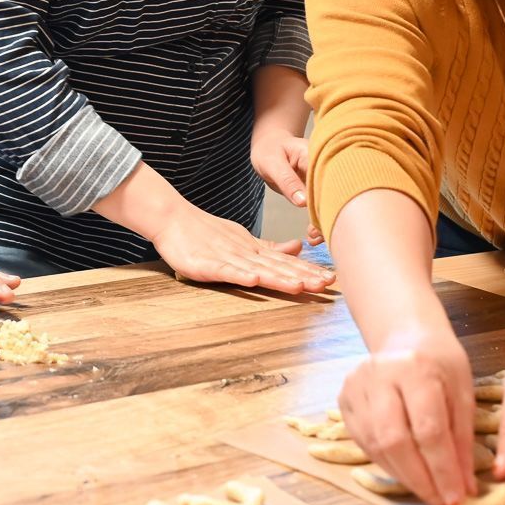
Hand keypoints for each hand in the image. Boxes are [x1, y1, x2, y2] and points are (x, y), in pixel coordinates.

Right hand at [148, 205, 333, 294]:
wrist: (174, 218)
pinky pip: (225, 270)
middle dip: (303, 276)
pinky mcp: (206, 264)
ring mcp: (227, 258)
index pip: (286, 262)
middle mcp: (246, 253)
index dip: (308, 270)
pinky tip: (254, 280)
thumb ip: (270, 247)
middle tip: (326, 284)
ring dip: (280, 277)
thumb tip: (298, 247)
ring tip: (300, 285)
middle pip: (278, 266)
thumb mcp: (243, 240)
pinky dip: (239, 274)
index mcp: (255, 250)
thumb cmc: (206, 232)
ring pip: (257, 269)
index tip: (331, 279)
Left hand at [250, 130, 321, 244]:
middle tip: (317, 234)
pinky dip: (319, 220)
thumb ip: (287, 181)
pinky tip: (313, 234)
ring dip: (325, 220)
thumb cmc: (270, 150)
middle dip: (329, 215)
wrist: (270, 146)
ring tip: (314, 238)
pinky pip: (323, 206)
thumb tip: (303, 203)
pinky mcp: (319, 189)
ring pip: (330, 202)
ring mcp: (324, 179)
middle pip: (335, 193)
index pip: (330, 178)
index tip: (321, 219)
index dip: (329, 200)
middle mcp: (326, 166)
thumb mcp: (272, 163)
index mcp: (319, 155)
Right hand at [337, 322, 481, 504]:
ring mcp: (355, 387)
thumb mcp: (462, 392)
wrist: (405, 336)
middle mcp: (378, 374)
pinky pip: (364, 443)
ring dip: (404, 476)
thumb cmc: (440, 364)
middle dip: (420, 479)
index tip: (458, 497)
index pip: (428, 429)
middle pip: (395, 440)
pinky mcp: (343, 400)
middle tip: (441, 502)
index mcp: (415, 367)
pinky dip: (388, 465)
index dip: (443, 469)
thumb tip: (465, 487)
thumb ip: (463, 438)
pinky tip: (408, 474)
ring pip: (376, 445)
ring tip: (428, 492)